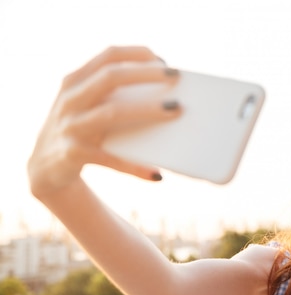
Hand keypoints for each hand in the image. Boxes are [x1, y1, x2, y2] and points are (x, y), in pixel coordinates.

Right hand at [28, 46, 181, 198]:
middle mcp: (70, 99)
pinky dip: (134, 166)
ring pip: (112, 113)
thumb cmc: (80, 129)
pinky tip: (156, 174)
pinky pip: (110, 159)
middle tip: (176, 77)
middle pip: (110, 77)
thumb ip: (112, 94)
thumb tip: (166, 94)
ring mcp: (70, 126)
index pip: (108, 56)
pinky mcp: (73, 154)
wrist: (45, 168)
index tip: (163, 60)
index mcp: (75, 81)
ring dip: (147, 110)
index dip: (137, 54)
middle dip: (145, 74)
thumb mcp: (87, 105)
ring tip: (176, 110)